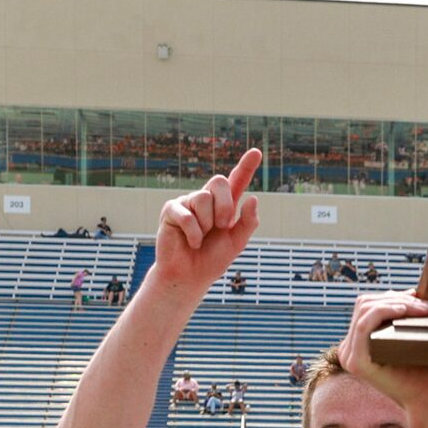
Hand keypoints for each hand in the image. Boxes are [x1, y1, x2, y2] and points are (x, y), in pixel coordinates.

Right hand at [150, 149, 264, 291]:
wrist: (190, 276)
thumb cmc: (213, 258)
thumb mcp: (237, 242)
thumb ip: (248, 222)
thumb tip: (253, 198)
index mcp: (225, 204)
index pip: (236, 181)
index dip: (246, 166)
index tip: (256, 152)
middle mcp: (206, 199)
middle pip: (219, 181)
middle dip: (225, 206)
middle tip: (222, 227)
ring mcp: (187, 202)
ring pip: (202, 198)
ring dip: (207, 224)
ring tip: (202, 237)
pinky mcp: (171, 210)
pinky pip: (186, 215)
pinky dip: (194, 233)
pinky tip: (191, 243)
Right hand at [340, 290, 427, 418]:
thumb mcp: (413, 336)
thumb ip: (404, 316)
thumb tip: (409, 292)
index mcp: (358, 343)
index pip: (367, 305)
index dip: (393, 296)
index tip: (420, 299)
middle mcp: (348, 350)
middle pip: (364, 304)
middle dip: (396, 298)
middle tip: (426, 305)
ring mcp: (349, 356)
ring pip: (364, 310)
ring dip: (396, 303)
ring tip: (422, 309)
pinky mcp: (356, 362)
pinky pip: (364, 325)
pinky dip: (384, 311)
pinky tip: (404, 310)